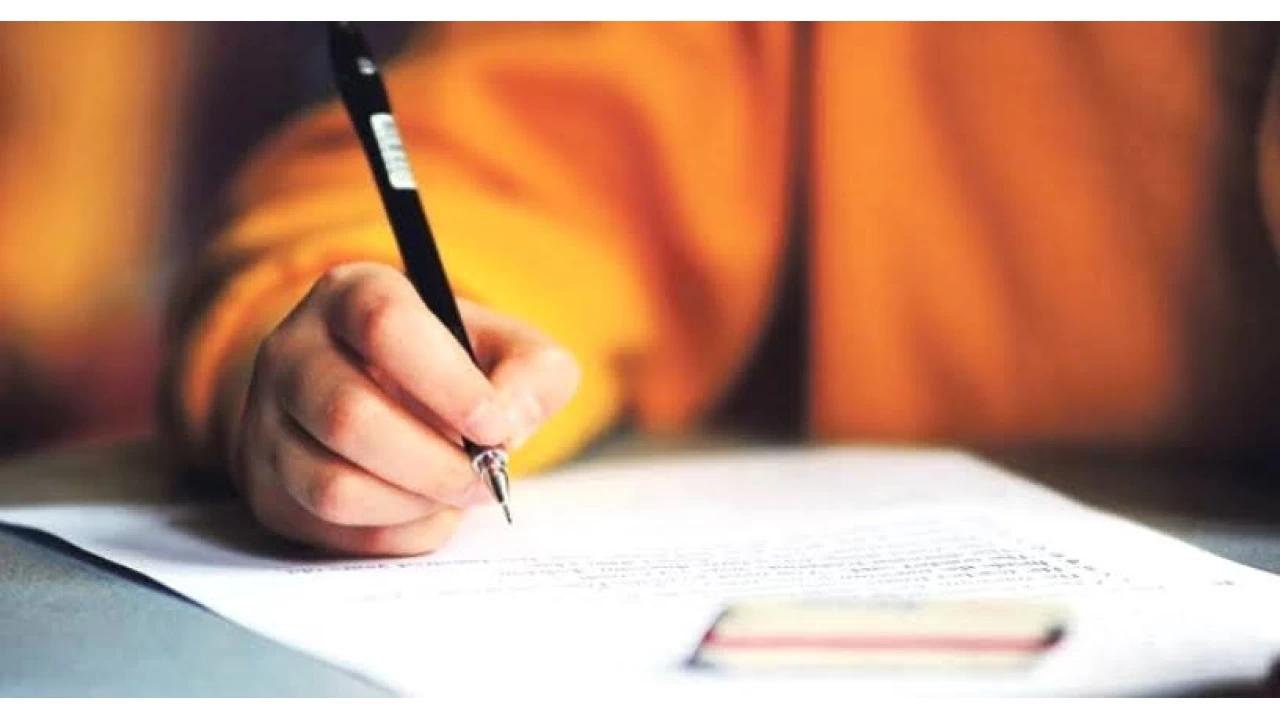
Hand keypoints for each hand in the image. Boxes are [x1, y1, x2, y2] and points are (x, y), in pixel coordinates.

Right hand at [233, 261, 579, 555]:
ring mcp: (267, 420)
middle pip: (349, 416)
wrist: (397, 405)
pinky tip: (425, 509)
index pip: (384, 324)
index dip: (446, 383)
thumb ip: (533, 374)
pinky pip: (332, 530)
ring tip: (456, 492)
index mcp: (353, 293)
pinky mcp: (267, 485)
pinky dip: (396, 534)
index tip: (494, 425)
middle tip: (486, 478)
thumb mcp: (512, 352)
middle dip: (435, 464)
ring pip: (333, 485)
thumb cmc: (456, 372)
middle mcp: (292, 350)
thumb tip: (506, 422)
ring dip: (414, 504)